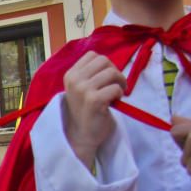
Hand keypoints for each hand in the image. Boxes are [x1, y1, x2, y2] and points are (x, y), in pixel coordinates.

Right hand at [62, 52, 126, 169]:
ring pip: (112, 72)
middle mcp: (75, 80)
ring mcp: (83, 90)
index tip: (107, 79)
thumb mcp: (80, 88)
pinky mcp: (93, 100)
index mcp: (71, 74)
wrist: (81, 135)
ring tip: (117, 94)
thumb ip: (89, 74)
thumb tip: (109, 63)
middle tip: (116, 86)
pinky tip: (115, 102)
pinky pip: (115, 88)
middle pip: (104, 60)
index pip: (93, 55)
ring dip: (120, 82)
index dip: (105, 65)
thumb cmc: (84, 111)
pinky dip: (119, 94)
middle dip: (115, 72)